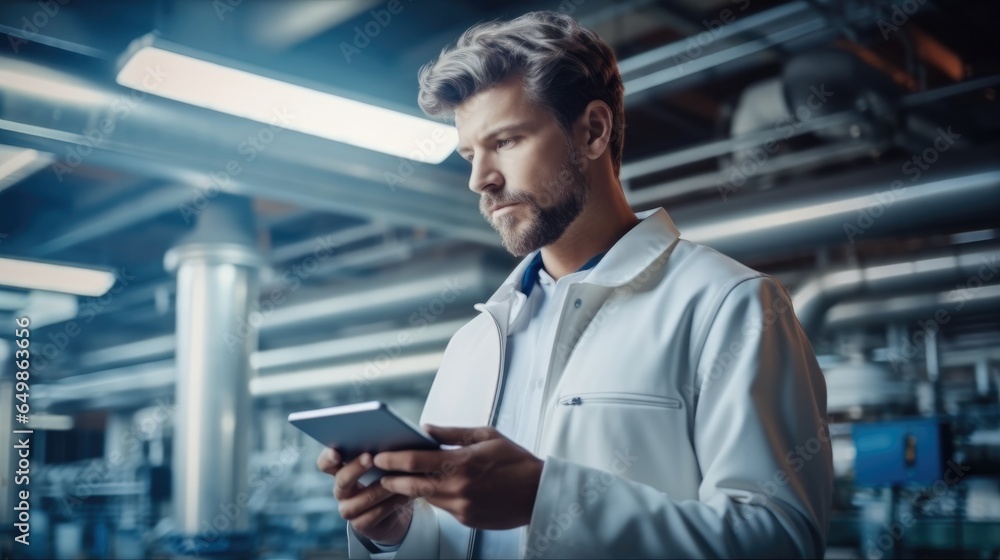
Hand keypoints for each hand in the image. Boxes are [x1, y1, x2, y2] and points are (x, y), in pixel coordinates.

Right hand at [317, 448, 412, 545]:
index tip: (337, 452)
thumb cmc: (389, 478)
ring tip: (399, 478)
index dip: (328, 458)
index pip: (326, 463)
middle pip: (341, 479)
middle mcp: (341, 490)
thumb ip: (382, 450)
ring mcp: (349, 509)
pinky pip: (374, 514)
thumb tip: (394, 434)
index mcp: (341, 470)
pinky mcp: (361, 524)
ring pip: (362, 499)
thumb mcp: (385, 463)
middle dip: (356, 468)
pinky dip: (390, 504)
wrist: (396, 510)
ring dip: (380, 488)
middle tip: (370, 457)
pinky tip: (403, 495)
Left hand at [375, 425, 543, 529]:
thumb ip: (452, 434)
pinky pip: (443, 506)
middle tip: (380, 472)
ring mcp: (461, 507)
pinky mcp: (465, 520)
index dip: (392, 459)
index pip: (415, 461)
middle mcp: (458, 487)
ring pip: (426, 497)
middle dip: (392, 479)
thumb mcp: (487, 436)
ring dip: (412, 488)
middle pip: (411, 485)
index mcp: (462, 463)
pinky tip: (436, 487)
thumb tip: (426, 428)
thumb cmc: (516, 461)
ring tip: (402, 478)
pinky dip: (436, 496)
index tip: (379, 456)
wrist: (539, 494)